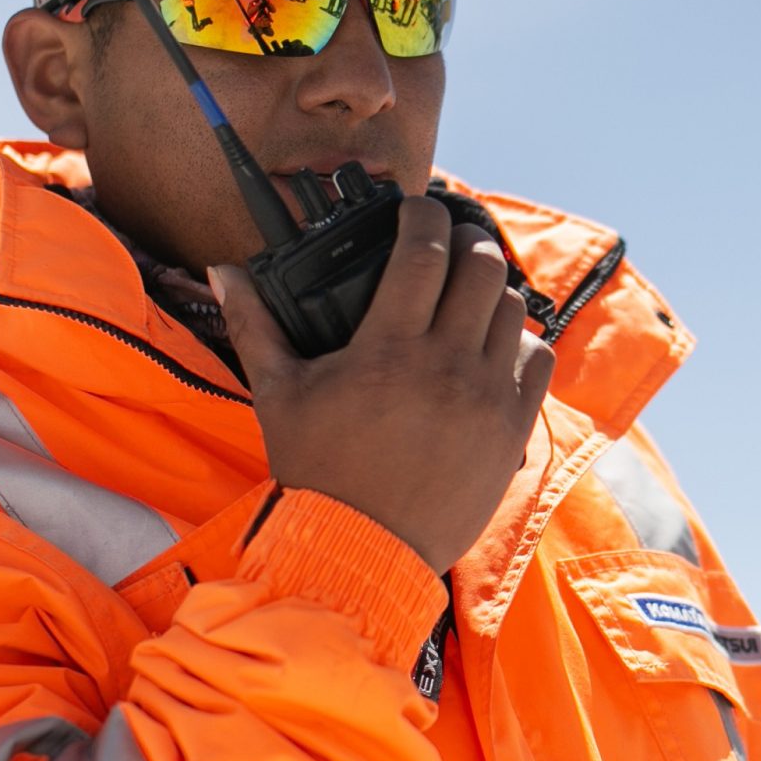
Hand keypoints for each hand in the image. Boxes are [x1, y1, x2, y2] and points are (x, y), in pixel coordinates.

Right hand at [210, 197, 556, 575]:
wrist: (361, 552)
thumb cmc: (316, 473)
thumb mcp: (278, 395)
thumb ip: (255, 324)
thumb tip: (222, 269)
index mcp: (388, 349)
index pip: (424, 251)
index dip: (424, 215)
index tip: (417, 207)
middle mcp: (446, 365)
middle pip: (481, 269)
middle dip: (466, 243)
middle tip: (448, 245)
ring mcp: (487, 398)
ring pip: (514, 310)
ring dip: (494, 290)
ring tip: (471, 293)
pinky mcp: (513, 430)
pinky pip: (538, 361)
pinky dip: (522, 342)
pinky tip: (496, 345)